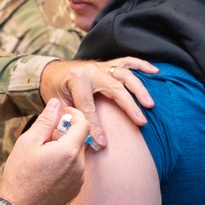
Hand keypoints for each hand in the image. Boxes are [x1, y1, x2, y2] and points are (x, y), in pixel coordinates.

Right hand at [0, 99, 87, 204]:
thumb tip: (56, 103)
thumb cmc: (20, 174)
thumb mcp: (28, 141)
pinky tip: (48, 170)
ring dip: (66, 149)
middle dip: (67, 133)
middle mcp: (79, 166)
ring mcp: (79, 180)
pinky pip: (76, 170)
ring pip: (78, 155)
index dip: (74, 115)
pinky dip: (66, 164)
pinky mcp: (76, 190)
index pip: (84, 123)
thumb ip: (46, 121)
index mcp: (68, 151)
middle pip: (81, 139)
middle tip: (47, 137)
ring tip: (45, 156)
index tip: (62, 115)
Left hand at [39, 57, 155, 147]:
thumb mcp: (56, 105)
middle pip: (115, 89)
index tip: (103, 143)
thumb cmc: (53, 90)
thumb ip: (69, 119)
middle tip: (141, 122)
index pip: (89, 107)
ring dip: (139, 90)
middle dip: (129, 107)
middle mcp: (91, 71)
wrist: (49, 71)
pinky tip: (155, 71)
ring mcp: (100, 66)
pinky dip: (141, 66)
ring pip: (125, 75)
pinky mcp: (106, 65)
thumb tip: (83, 140)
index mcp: (76, 80)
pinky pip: (127, 62)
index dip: (96, 126)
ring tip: (150, 104)